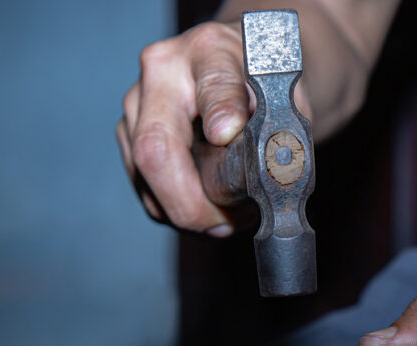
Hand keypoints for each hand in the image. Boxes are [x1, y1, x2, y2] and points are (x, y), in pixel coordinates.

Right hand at [116, 21, 311, 235]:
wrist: (247, 69)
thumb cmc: (267, 87)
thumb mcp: (287, 99)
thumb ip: (279, 128)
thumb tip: (263, 170)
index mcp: (211, 50)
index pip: (214, 84)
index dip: (221, 114)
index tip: (227, 137)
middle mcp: (163, 69)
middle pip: (155, 146)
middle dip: (189, 202)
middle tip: (222, 225)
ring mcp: (138, 100)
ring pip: (143, 172)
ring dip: (183, 209)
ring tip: (224, 218)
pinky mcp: (129, 130)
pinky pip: (142, 183)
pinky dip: (172, 206)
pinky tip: (205, 206)